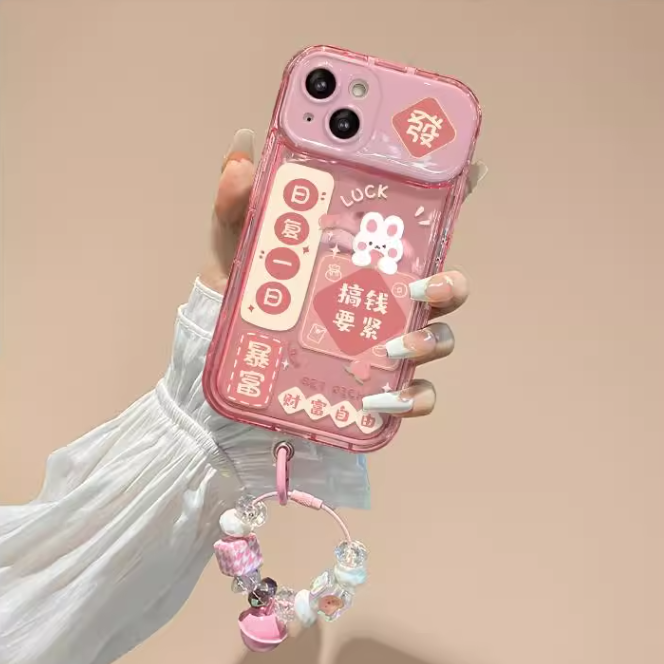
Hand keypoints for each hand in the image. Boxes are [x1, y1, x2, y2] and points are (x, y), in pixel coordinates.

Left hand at [199, 129, 486, 419]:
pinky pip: (416, 395)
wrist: (225, 355)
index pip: (417, 225)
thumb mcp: (234, 244)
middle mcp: (386, 297)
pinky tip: (382, 399)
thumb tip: (243, 148)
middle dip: (449, 285)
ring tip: (393, 347)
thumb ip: (237, 202)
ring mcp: (387, 342)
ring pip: (440, 338)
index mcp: (363, 257)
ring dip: (429, 341)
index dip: (454, 195)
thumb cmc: (242, 293)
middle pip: (445, 286)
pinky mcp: (378, 386)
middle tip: (421, 286)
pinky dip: (412, 399)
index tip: (474, 171)